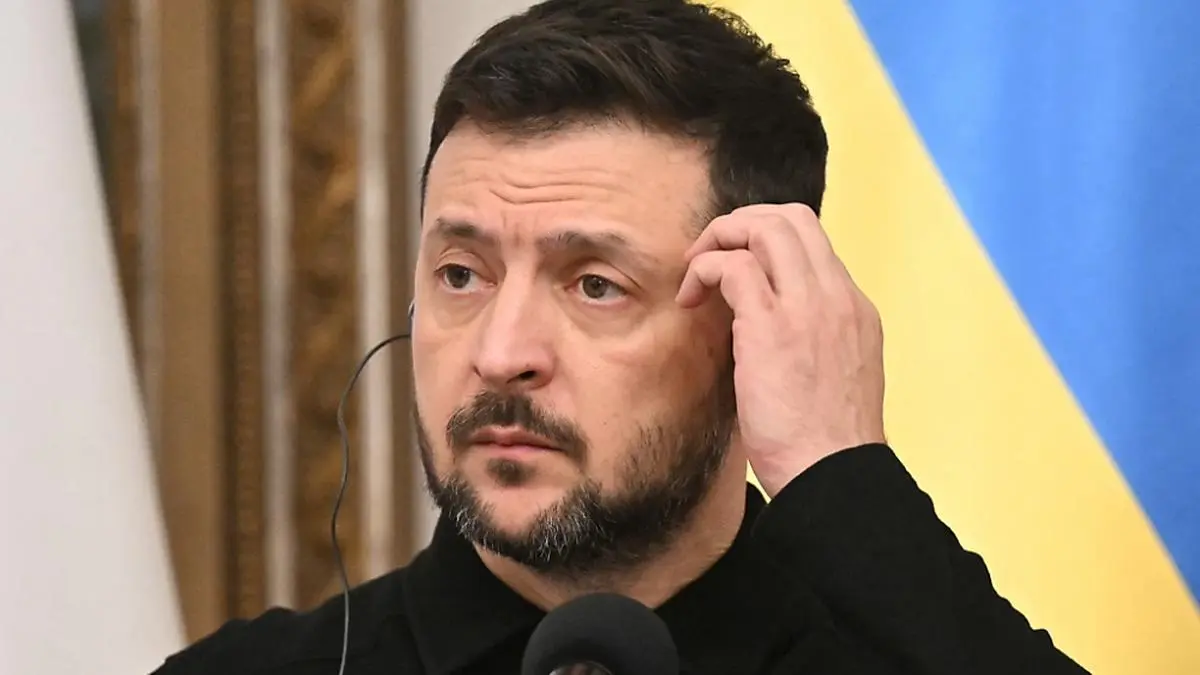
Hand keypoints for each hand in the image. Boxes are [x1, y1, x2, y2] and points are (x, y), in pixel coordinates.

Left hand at [676, 203, 885, 497]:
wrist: (833, 477)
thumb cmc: (824, 445)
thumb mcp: (833, 377)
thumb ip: (811, 342)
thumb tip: (766, 333)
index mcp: (854, 309)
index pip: (813, 242)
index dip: (767, 242)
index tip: (736, 269)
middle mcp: (837, 298)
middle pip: (792, 218)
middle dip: (742, 224)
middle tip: (710, 257)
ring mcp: (808, 308)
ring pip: (766, 228)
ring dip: (720, 238)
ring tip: (694, 274)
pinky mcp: (772, 327)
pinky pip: (732, 266)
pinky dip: (704, 269)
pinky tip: (690, 300)